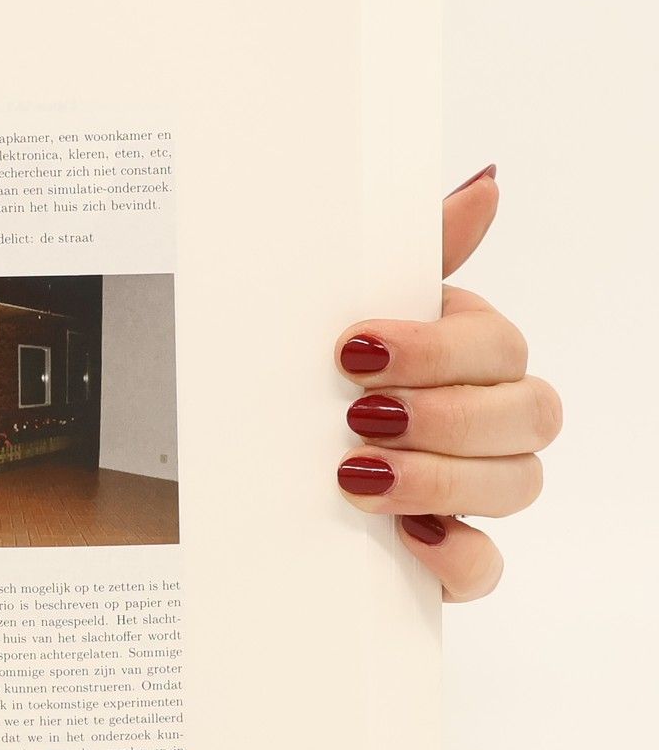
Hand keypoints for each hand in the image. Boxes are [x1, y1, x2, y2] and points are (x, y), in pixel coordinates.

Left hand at [334, 167, 559, 601]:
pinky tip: (406, 537)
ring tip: (353, 474)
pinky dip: (456, 555)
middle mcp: (480, 418)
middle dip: (445, 414)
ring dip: (442, 477)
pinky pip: (487, 567)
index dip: (439, 350)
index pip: (501, 345)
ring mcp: (469, 490)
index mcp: (461, 352)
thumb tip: (487, 182)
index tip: (351, 351)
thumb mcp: (331, 303)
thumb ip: (412, 245)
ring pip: (520, 482)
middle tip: (357, 417)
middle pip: (531, 413)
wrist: (220, 461)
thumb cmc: (295, 370)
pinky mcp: (445, 556)